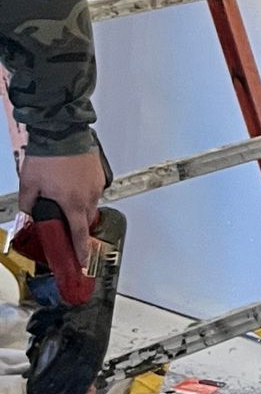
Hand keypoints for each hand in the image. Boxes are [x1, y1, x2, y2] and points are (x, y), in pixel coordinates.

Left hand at [18, 147, 106, 265]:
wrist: (61, 132)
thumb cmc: (48, 156)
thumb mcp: (28, 184)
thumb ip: (28, 203)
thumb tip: (29, 211)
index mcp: (72, 204)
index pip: (79, 235)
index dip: (80, 251)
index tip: (82, 262)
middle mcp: (88, 196)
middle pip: (86, 220)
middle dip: (78, 225)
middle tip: (66, 222)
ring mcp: (96, 184)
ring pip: (91, 204)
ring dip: (80, 205)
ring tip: (65, 194)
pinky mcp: (99, 174)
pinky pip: (93, 189)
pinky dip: (84, 190)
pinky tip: (71, 181)